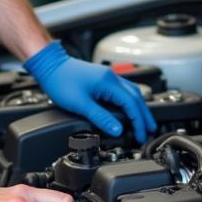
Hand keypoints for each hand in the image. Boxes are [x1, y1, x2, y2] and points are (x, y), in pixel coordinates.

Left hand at [24, 40, 156, 141]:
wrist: (50, 66)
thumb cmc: (61, 81)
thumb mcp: (81, 104)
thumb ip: (101, 118)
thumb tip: (118, 130)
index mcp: (109, 83)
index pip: (132, 104)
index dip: (138, 122)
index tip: (141, 134)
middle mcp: (112, 78)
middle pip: (137, 98)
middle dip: (145, 116)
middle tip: (151, 130)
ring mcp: (108, 77)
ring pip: (132, 93)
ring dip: (139, 108)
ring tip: (145, 122)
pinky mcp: (103, 79)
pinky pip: (123, 91)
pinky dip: (130, 102)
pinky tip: (129, 108)